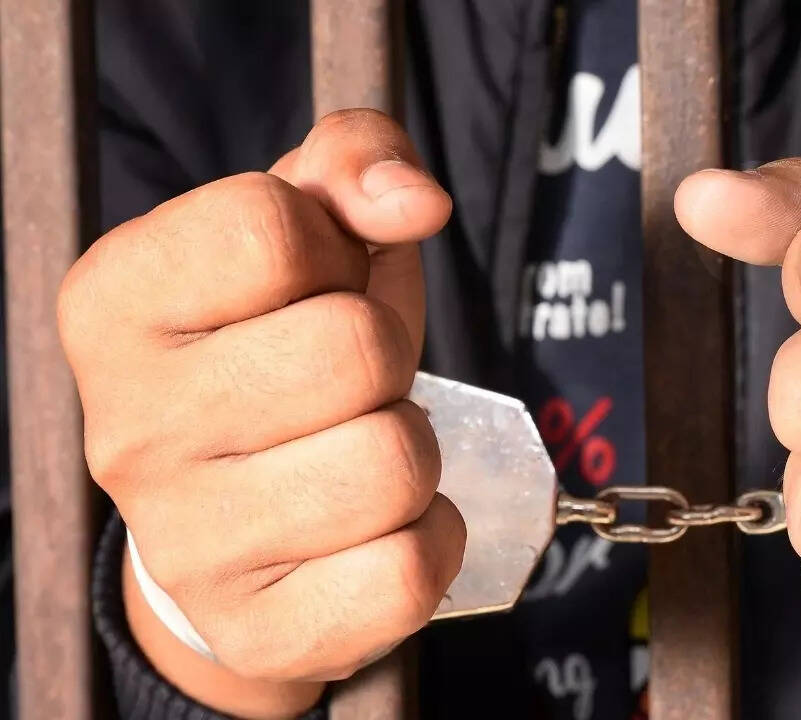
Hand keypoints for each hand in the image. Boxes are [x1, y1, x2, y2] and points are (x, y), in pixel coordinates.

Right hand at [59, 110, 463, 716]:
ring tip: (359, 447)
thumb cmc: (275, 348)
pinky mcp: (260, 628)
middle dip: (388, 353)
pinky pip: (409, 570)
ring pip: (393, 463)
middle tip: (353, 380)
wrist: (235, 516)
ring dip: (412, 447)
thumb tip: (415, 200)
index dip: (334, 246)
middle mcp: (129, 428)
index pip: (267, 227)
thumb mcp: (301, 229)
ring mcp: (189, 543)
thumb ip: (353, 164)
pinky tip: (379, 525)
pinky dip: (430, 538)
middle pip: (354, 349)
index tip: (319, 281)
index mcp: (116, 304)